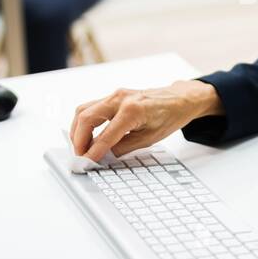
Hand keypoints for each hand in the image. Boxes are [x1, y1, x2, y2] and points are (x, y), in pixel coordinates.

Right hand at [70, 80, 221, 160]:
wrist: (179, 99)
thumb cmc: (169, 116)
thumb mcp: (149, 139)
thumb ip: (123, 147)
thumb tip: (103, 156)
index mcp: (133, 110)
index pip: (105, 135)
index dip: (93, 152)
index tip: (85, 163)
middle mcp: (120, 99)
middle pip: (86, 118)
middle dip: (78, 140)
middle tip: (80, 157)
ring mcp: (115, 95)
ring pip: (84, 110)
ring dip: (78, 130)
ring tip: (81, 148)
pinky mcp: (113, 96)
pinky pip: (91, 107)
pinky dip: (84, 122)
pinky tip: (87, 136)